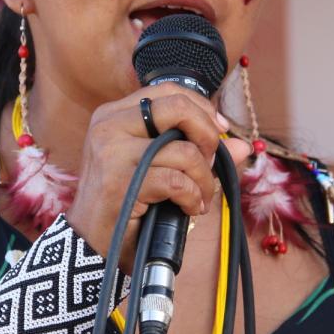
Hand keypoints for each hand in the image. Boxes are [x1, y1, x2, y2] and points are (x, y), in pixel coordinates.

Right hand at [65, 85, 251, 272]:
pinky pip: (177, 181)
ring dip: (204, 178)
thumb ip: (196, 150)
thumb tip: (243, 145)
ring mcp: (113, 152)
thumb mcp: (158, 167)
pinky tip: (190, 207)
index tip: (219, 130)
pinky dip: (193, 196)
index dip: (202, 108)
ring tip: (200, 196)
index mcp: (114, 114)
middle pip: (178, 107)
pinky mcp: (122, 182)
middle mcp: (110, 125)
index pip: (168, 90)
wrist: (91, 242)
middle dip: (208, 135)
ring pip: (185, 150)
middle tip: (211, 162)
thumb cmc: (125, 201)